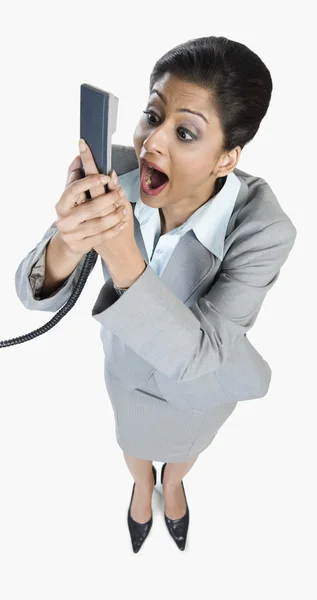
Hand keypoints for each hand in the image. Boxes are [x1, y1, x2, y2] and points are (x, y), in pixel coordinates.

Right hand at [54, 139, 133, 257]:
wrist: (70, 243)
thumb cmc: (73, 213)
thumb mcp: (72, 197)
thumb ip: (75, 178)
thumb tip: (77, 157)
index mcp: (61, 205)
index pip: (74, 189)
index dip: (90, 181)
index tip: (106, 176)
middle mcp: (63, 220)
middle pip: (90, 208)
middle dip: (109, 199)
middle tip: (120, 193)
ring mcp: (71, 235)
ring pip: (99, 224)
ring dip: (115, 215)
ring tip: (124, 209)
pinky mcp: (80, 246)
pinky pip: (102, 237)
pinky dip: (114, 229)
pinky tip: (122, 222)